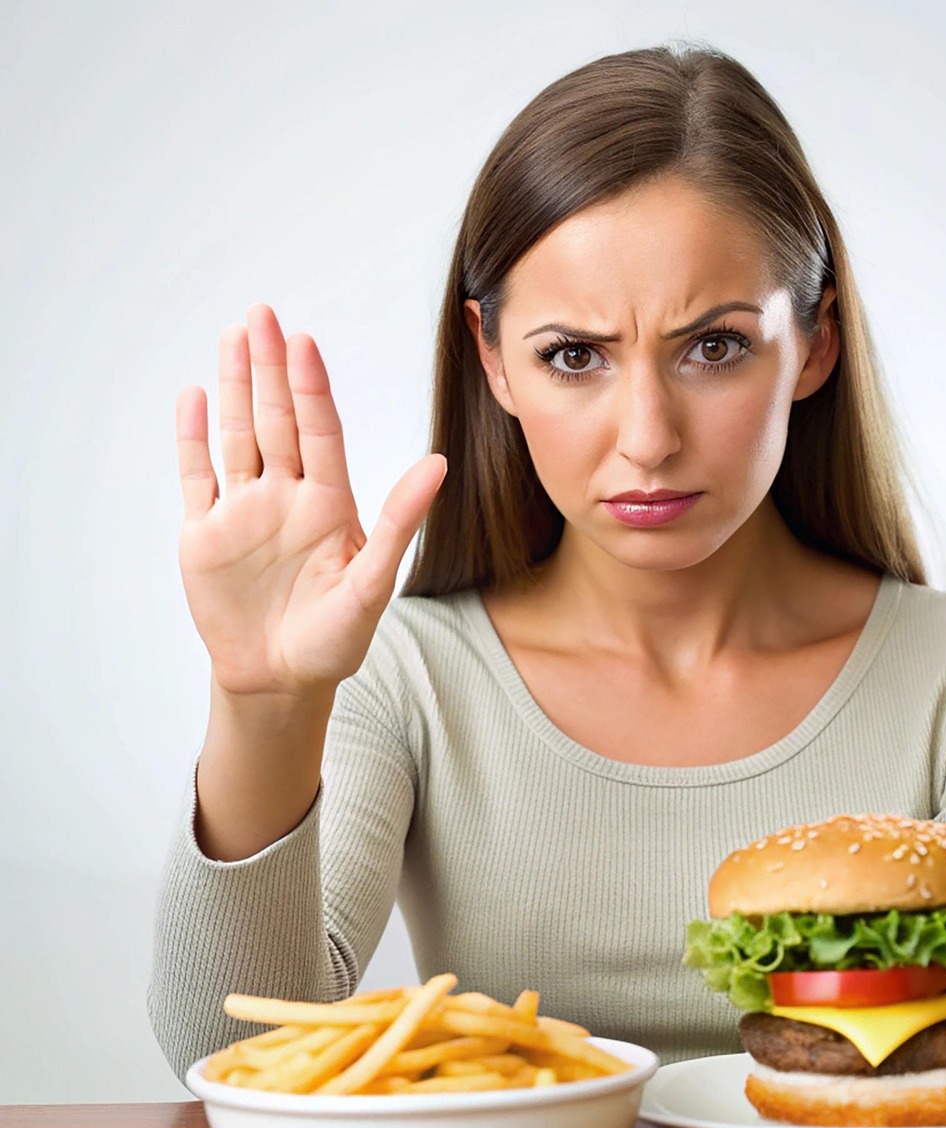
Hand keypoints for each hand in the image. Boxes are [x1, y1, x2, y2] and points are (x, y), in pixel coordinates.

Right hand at [175, 303, 445, 697]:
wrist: (280, 681)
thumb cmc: (335, 639)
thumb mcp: (373, 581)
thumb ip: (399, 521)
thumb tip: (438, 464)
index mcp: (329, 504)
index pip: (319, 433)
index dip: (310, 388)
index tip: (304, 344)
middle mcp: (287, 497)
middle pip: (275, 421)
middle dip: (269, 369)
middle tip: (263, 315)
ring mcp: (244, 512)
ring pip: (237, 436)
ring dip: (233, 389)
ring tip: (233, 338)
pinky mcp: (206, 534)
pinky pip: (198, 476)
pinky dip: (193, 438)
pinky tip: (194, 397)